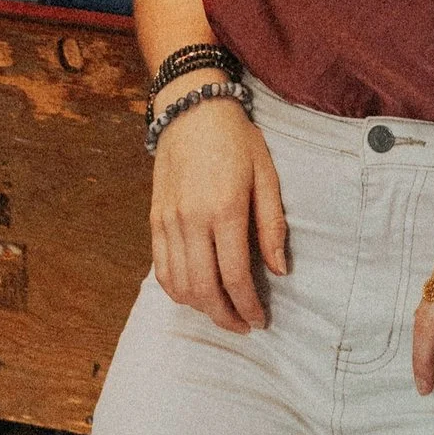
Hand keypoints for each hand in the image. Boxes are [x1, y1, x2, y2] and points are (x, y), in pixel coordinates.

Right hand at [151, 97, 289, 333]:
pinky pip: (161, 268)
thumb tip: (279, 271)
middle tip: (244, 326)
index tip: (261, 320)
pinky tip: (196, 294)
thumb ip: (272, 226)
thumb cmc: (236, 140)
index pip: (234, 276)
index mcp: (224, 209)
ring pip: (179, 285)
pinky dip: (177, 291)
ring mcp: (168, 221)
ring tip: (223, 312)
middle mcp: (191, 220)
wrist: (192, 109)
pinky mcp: (155, 219)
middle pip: (203, 289)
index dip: (248, 306)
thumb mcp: (266, 176)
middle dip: (225, 316)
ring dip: (201, 308)